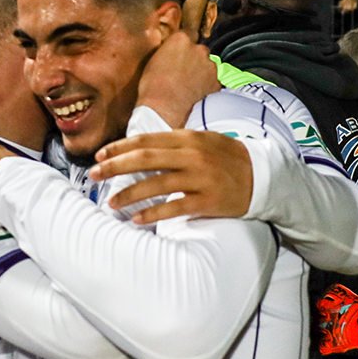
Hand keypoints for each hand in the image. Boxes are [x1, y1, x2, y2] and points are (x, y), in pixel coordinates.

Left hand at [86, 129, 251, 223]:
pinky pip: (175, 208)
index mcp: (189, 138)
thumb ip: (175, 142)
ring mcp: (201, 178)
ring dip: (129, 194)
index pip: (146, 140)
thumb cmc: (228, 158)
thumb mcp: (203, 140)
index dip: (120, 147)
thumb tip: (140, 148)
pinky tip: (137, 219)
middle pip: (145, 159)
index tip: (99, 155)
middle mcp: (193, 156)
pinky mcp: (208, 201)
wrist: (264, 177)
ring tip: (110, 202)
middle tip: (93, 174)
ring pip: (157, 184)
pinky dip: (154, 214)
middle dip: (115, 167)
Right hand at [134, 29, 220, 126]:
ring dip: (201, 73)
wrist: (164, 109)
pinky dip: (206, 87)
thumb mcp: (153, 62)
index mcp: (180, 39)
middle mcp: (198, 49)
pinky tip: (195, 95)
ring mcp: (210, 65)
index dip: (180, 50)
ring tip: (188, 86)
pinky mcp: (216, 82)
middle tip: (182, 73)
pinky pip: (212, 82)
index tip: (176, 58)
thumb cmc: (153, 87)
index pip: (184, 37)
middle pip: (199, 51)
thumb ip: (167, 52)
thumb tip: (171, 55)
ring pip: (207, 66)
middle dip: (193, 60)